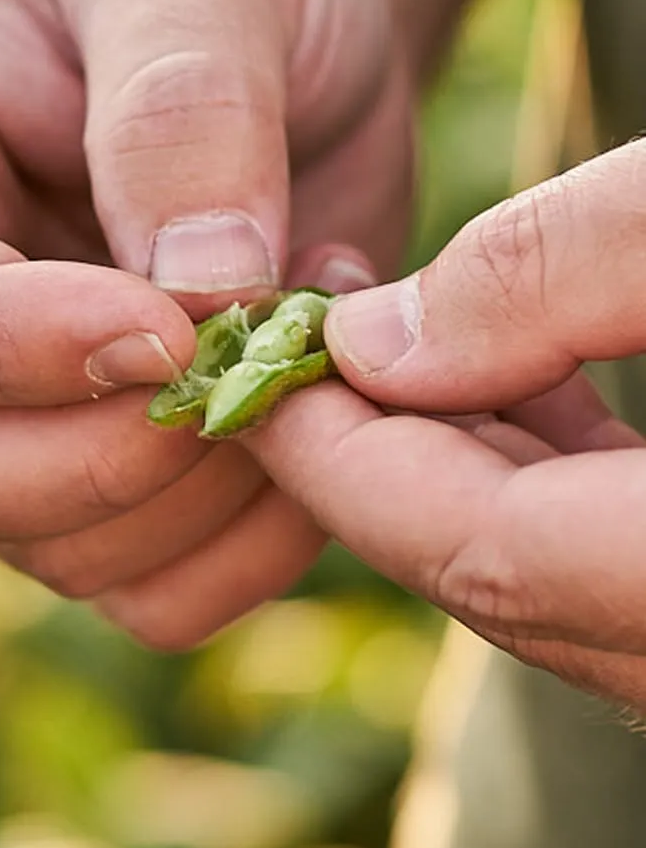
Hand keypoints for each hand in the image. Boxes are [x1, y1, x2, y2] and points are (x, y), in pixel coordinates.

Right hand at [0, 0, 410, 647]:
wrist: (281, 30)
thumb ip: (185, 112)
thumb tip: (201, 291)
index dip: (0, 342)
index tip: (167, 331)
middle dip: (88, 460)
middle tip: (247, 386)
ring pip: (39, 547)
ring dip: (189, 505)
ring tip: (308, 378)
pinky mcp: (98, 465)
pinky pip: (145, 585)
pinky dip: (240, 550)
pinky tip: (316, 437)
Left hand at [243, 139, 645, 705]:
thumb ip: (553, 272)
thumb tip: (373, 348)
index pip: (483, 550)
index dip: (342, 459)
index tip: (245, 373)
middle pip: (499, 575)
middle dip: (371, 463)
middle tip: (282, 360)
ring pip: (545, 569)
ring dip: (446, 462)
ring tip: (372, 348)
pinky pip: (602, 549)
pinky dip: (536, 469)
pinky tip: (505, 374)